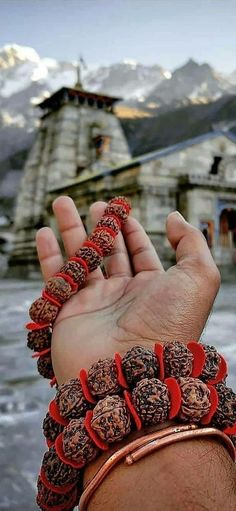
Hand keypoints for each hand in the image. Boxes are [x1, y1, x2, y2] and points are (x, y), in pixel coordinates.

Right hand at [36, 196, 219, 384]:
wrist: (133, 373)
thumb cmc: (170, 325)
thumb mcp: (198, 278)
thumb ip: (192, 243)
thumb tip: (174, 217)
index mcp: (153, 289)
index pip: (140, 253)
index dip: (131, 230)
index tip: (122, 210)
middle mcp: (123, 297)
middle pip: (108, 252)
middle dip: (101, 226)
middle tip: (94, 204)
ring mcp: (93, 306)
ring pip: (79, 259)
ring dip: (70, 230)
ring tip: (61, 203)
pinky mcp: (67, 314)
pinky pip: (55, 279)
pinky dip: (48, 256)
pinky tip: (44, 233)